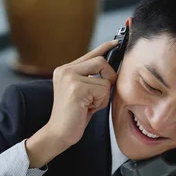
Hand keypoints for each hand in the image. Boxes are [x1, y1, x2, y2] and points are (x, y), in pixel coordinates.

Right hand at [26, 40, 118, 167]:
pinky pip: (103, 90)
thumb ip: (92, 79)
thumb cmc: (74, 116)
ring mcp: (70, 78)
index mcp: (66, 69)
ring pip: (104, 79)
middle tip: (100, 95)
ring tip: (90, 105)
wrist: (59, 133)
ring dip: (103, 96)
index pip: (91, 54)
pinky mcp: (76, 88)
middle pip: (101, 61)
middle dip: (109, 79)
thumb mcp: (83, 93)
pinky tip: (88, 109)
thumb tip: (111, 69)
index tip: (116, 42)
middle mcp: (66, 70)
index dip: (106, 48)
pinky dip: (101, 102)